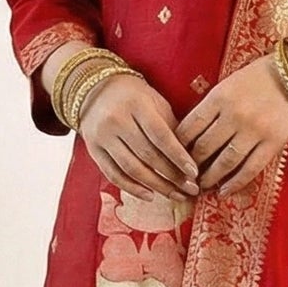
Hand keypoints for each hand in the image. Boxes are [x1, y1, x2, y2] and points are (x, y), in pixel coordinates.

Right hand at [75, 70, 201, 201]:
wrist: (96, 90)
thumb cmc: (135, 98)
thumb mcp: (156, 103)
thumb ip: (172, 128)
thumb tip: (190, 159)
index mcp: (137, 104)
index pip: (160, 135)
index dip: (178, 156)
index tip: (194, 173)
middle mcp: (117, 119)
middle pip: (147, 155)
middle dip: (172, 176)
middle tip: (190, 189)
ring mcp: (102, 136)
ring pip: (131, 168)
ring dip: (156, 186)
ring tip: (175, 195)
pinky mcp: (93, 149)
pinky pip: (113, 174)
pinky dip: (132, 188)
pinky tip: (150, 195)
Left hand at [174, 53, 287, 197]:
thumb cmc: (260, 76)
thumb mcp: (229, 83)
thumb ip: (212, 106)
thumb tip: (192, 133)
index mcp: (219, 97)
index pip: (189, 127)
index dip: (178, 145)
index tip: (174, 156)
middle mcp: (234, 115)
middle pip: (204, 147)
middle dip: (191, 165)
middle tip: (185, 176)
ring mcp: (254, 130)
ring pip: (225, 162)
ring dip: (210, 177)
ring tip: (202, 186)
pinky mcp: (273, 142)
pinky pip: (250, 168)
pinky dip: (235, 183)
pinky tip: (225, 191)